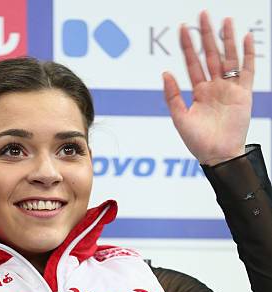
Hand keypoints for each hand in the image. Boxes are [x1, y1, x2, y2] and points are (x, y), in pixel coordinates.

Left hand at [163, 11, 253, 165]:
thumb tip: (165, 73)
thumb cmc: (198, 142)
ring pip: (229, 58)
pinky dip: (247, 55)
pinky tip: (245, 38)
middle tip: (203, 14)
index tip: (183, 29)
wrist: (217, 155)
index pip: (192, 63)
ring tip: (225, 21)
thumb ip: (172, 96)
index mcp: (199, 92)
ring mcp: (229, 89)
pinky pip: (247, 70)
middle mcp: (214, 87)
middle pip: (211, 55)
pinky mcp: (243, 94)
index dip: (188, 46)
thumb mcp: (180, 118)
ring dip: (227, 40)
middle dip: (207, 36)